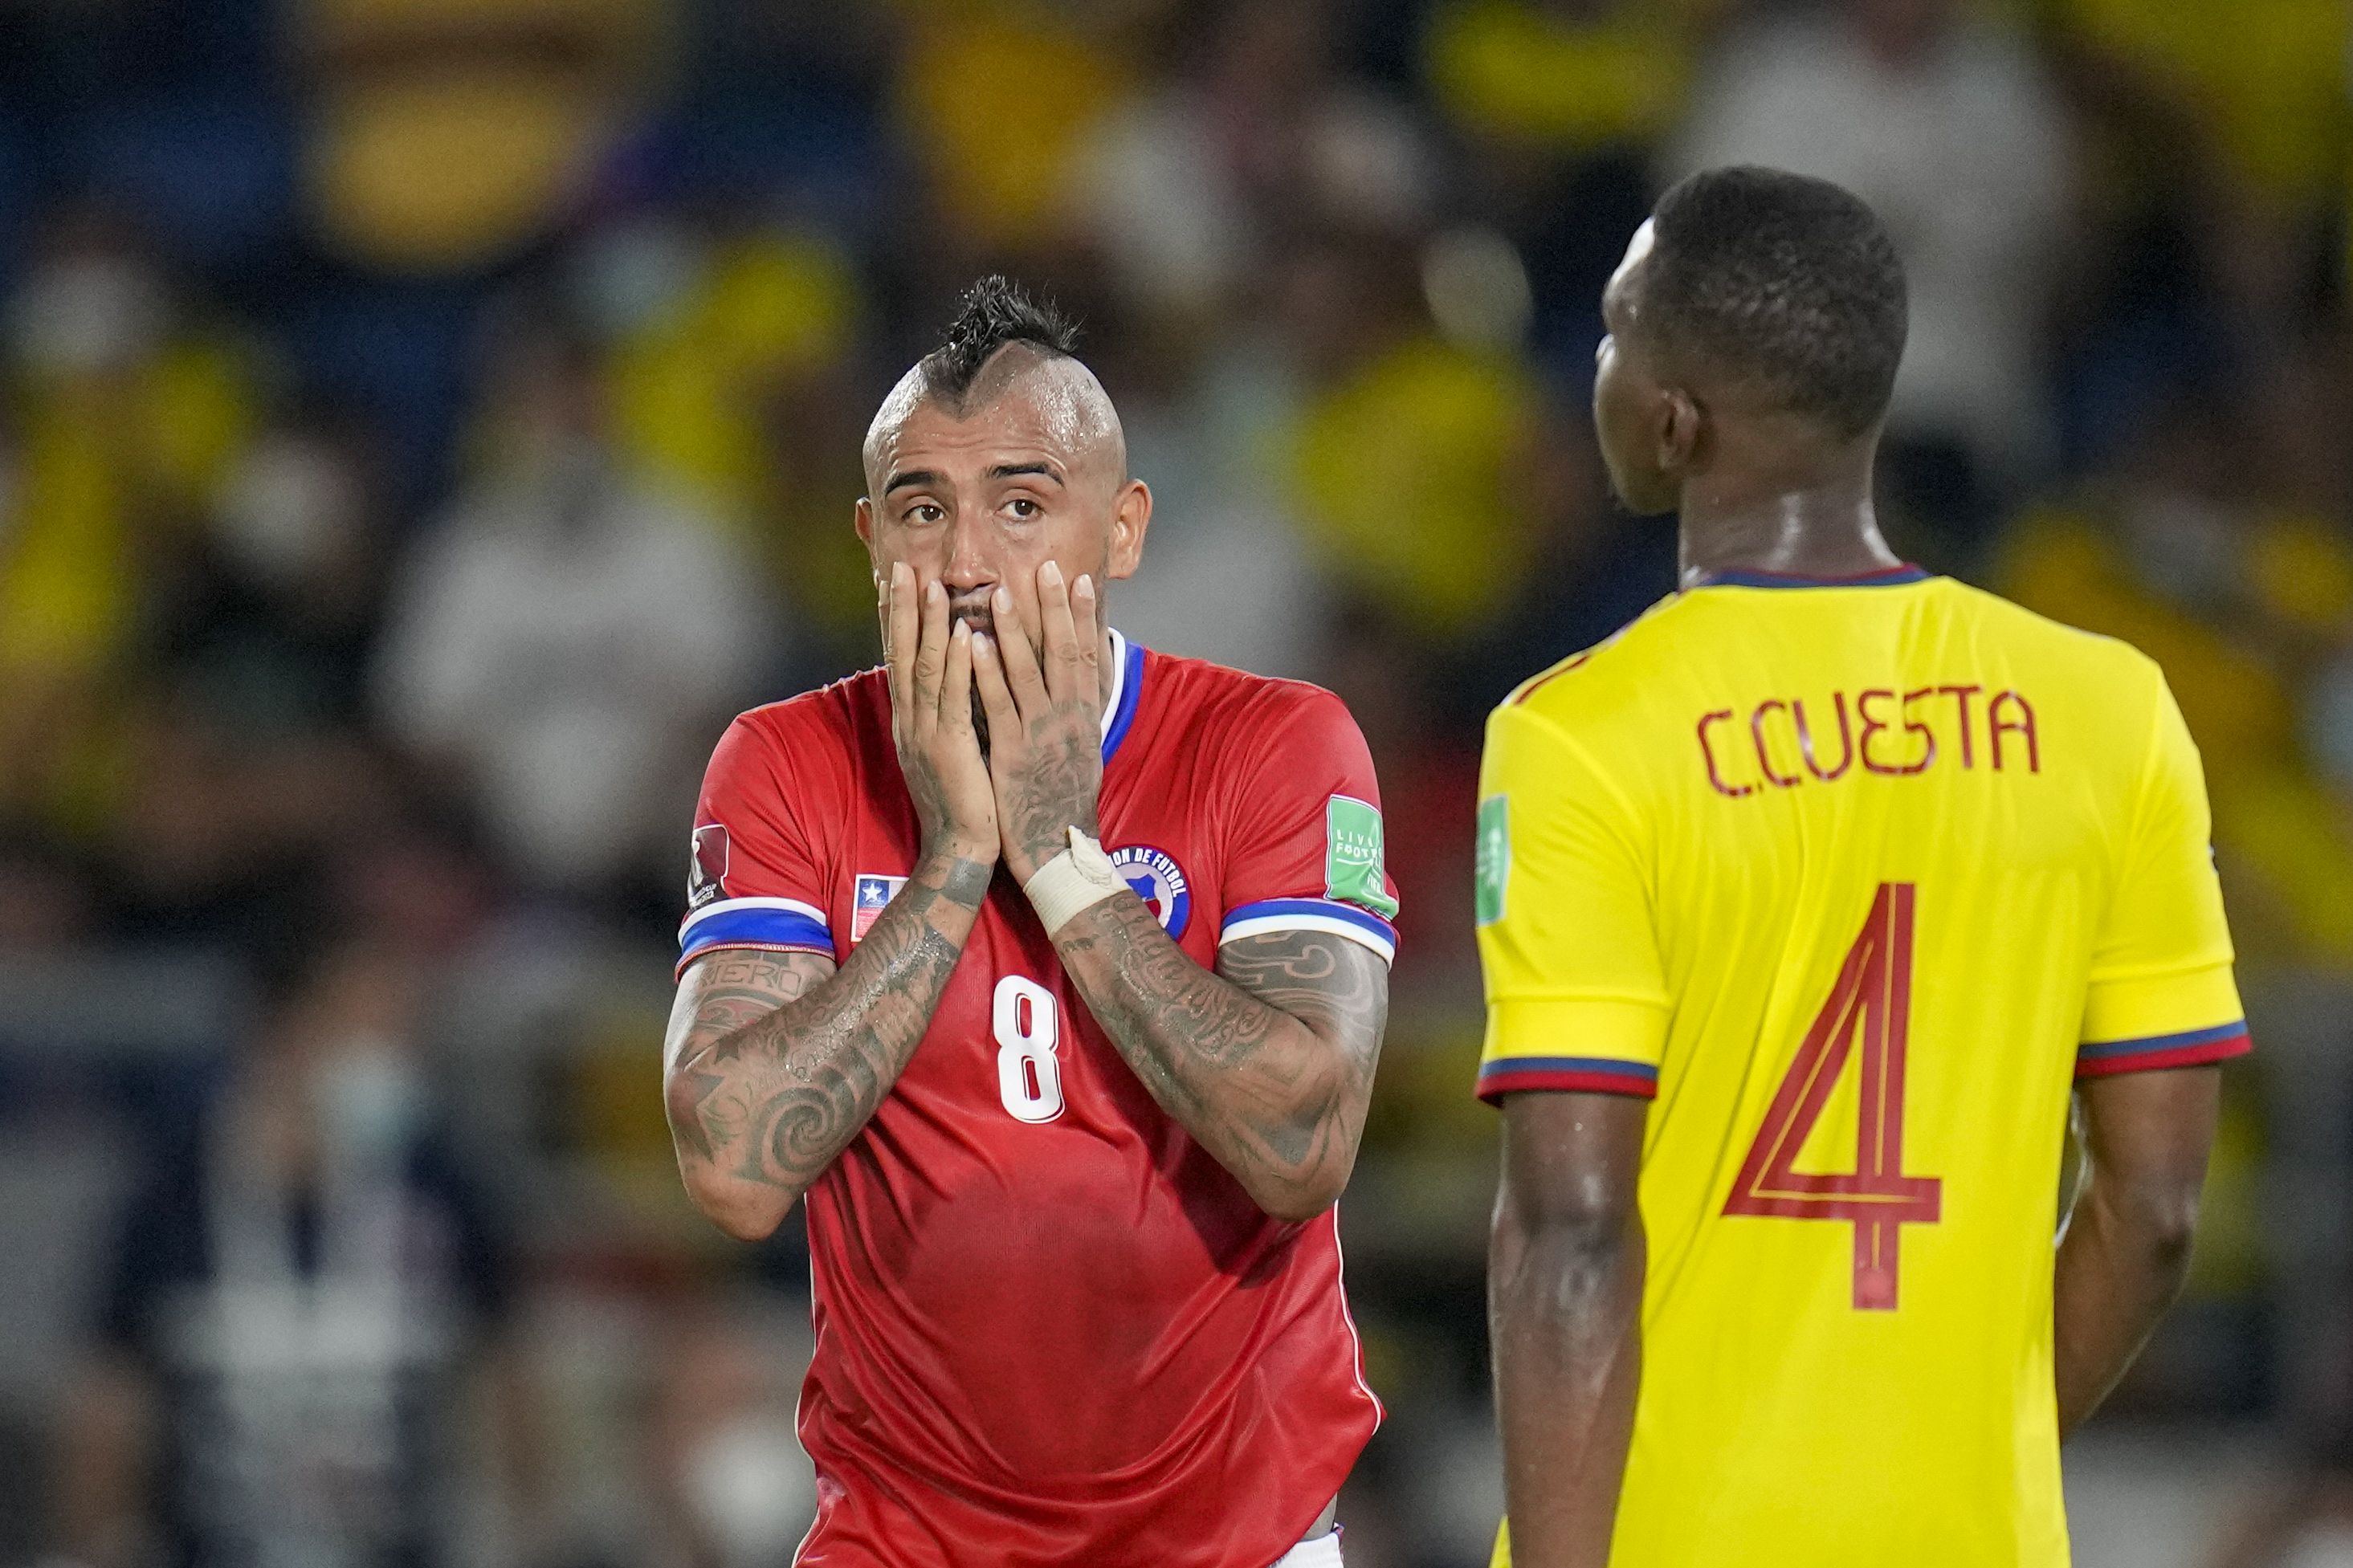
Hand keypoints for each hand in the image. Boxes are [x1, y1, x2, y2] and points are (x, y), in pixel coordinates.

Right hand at [881, 562, 996, 865]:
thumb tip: (946, 681)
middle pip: (903, 654)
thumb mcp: (945, 750)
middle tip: (901, 566)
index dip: (897, 619)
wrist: (961, 851)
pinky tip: (965, 632)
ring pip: (926, 668)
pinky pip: (955, 698)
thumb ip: (942, 714)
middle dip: (903, 608)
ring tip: (931, 584)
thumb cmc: (962, 800)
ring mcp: (928, 735)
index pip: (899, 659)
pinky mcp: (953, 749)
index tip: (896, 581)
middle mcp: (911, 722)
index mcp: (910, 721)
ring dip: (929, 624)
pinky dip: (959, 662)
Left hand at [972, 560, 1103, 883]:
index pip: (1086, 656)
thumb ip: (1073, 718)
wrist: (1056, 854)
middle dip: (1055, 608)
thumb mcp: (1079, 755)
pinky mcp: (1013, 753)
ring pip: (1029, 672)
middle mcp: (1067, 719)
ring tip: (1002, 592)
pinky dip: (986, 671)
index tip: (1079, 580)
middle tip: (1047, 567)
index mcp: (1082, 718)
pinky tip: (974, 643)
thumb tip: (1074, 688)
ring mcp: (1041, 734)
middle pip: (1063, 652)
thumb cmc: (1062, 806)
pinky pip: (998, 705)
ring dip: (1015, 629)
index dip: (1082, 617)